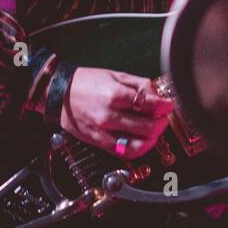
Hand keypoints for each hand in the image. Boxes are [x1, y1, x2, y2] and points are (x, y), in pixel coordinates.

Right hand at [59, 67, 174, 159]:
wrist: (59, 93)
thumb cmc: (85, 82)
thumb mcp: (115, 75)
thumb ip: (139, 85)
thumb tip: (157, 95)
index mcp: (114, 95)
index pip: (149, 105)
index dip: (164, 106)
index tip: (168, 104)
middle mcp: (109, 116)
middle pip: (147, 127)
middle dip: (162, 122)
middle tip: (164, 117)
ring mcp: (103, 131)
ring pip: (137, 144)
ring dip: (152, 139)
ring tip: (155, 131)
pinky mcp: (98, 141)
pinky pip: (123, 152)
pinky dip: (137, 148)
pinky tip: (142, 140)